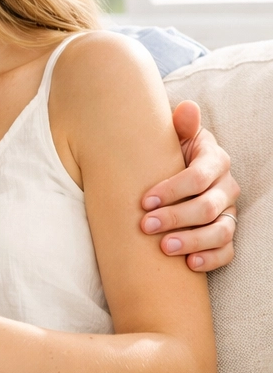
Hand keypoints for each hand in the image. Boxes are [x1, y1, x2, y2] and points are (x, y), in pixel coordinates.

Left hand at [141, 100, 239, 272]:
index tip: (144, 201)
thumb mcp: (170, 137)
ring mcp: (228, 212)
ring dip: (193, 241)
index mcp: (214, 160)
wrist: (168, 174)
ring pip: (221, 231)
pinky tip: (189, 264)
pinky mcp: (225, 234)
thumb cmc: (165, 154)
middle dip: (176, 217)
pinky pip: (228, 251)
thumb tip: (187, 107)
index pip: (199, 176)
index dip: (173, 190)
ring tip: (165, 248)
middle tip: (146, 226)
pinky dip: (211, 259)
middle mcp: (226, 187)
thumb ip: (179, 125)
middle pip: (208, 206)